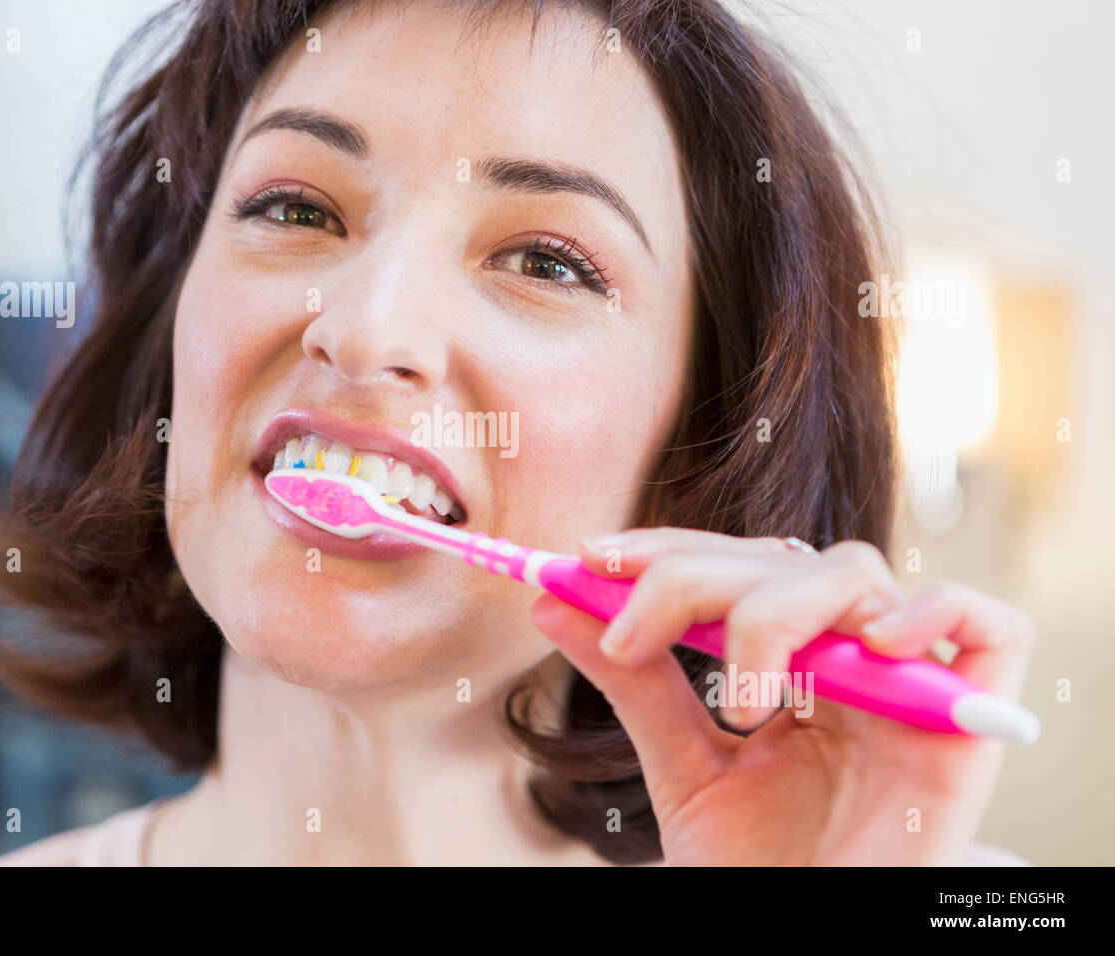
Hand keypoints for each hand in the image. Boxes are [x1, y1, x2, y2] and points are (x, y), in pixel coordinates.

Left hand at [530, 529, 1036, 864]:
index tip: (590, 558)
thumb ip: (633, 685)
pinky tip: (868, 650)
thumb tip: (550, 603)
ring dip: (773, 614)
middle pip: (783, 561)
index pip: (734, 564)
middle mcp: (849, 659)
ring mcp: (910, 684)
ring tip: (738, 704)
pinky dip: (934, 613)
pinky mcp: (971, 720)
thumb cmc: (760, 867)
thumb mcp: (682, 768)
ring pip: (855, 576)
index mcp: (790, 662)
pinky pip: (987, 628)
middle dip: (689, 579)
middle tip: (628, 637)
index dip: (667, 548)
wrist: (808, 933)